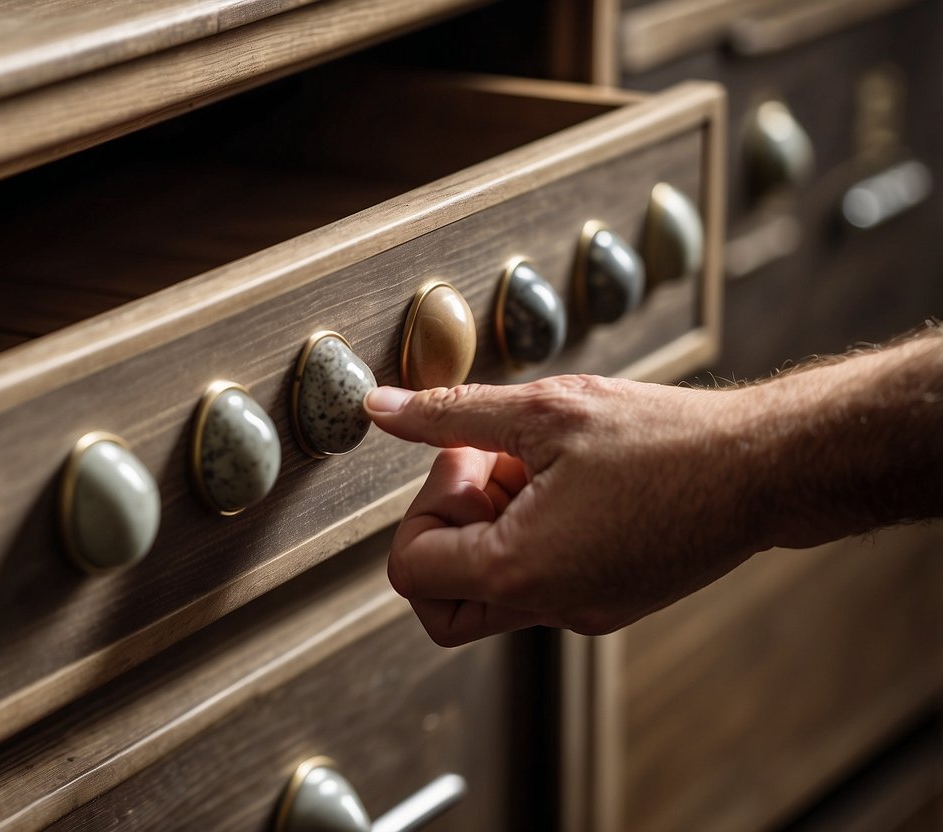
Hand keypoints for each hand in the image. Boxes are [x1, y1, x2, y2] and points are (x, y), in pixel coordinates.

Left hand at [363, 376, 770, 644]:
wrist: (765, 469)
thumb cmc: (668, 439)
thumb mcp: (546, 411)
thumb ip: (450, 415)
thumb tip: (380, 409)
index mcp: (520, 572)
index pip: (409, 570)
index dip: (425, 504)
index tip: (471, 456)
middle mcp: (549, 608)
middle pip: (441, 595)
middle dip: (448, 525)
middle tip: (491, 468)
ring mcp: (582, 611)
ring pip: (491, 585)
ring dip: (493, 522)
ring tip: (539, 464)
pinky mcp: (609, 600)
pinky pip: (539, 578)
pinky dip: (532, 531)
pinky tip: (572, 480)